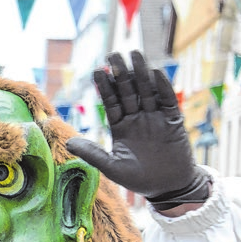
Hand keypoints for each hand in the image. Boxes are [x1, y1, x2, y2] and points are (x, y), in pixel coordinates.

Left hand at [66, 50, 209, 211]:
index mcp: (121, 127)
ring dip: (141, 73)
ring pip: (147, 91)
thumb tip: (68, 142)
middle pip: (128, 91)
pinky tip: (155, 74)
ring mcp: (155, 117)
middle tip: (113, 54)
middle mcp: (137, 118)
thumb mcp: (112, 167)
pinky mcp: (173, 120)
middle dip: (121, 73)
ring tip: (134, 54)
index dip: (105, 87)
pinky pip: (167, 101)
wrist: (167, 187)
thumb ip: (93, 154)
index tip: (97, 71)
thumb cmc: (138, 179)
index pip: (111, 102)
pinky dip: (162, 88)